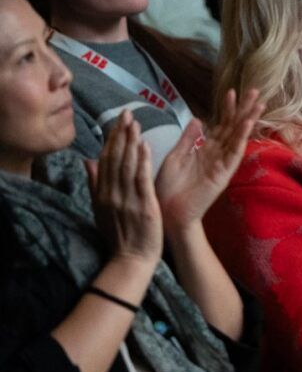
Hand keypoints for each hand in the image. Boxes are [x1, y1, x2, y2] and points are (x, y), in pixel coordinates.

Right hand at [86, 111, 162, 267]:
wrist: (131, 259)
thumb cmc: (120, 234)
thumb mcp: (101, 208)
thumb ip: (95, 184)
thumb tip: (87, 161)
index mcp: (102, 193)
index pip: (105, 160)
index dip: (112, 139)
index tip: (118, 121)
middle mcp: (111, 193)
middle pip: (114, 158)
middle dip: (121, 134)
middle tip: (127, 113)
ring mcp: (126, 199)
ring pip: (126, 165)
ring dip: (130, 142)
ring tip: (135, 123)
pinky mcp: (142, 205)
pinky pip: (141, 179)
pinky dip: (142, 161)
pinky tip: (145, 145)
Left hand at [156, 89, 262, 234]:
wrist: (168, 213)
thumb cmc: (168, 188)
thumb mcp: (175, 157)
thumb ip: (188, 139)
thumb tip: (198, 118)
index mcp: (205, 149)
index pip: (220, 124)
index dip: (226, 109)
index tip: (232, 92)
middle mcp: (217, 154)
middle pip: (234, 127)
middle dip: (244, 109)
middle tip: (256, 91)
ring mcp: (222, 163)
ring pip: (238, 136)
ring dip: (248, 119)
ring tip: (258, 103)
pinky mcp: (223, 173)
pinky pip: (235, 152)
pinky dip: (241, 138)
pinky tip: (247, 124)